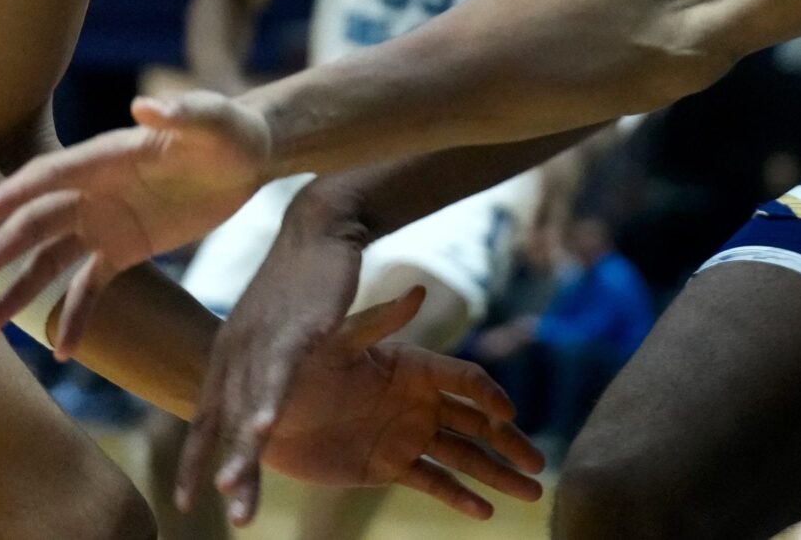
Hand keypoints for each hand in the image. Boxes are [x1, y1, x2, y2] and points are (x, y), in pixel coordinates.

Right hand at [0, 91, 271, 351]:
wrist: (249, 158)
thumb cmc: (229, 131)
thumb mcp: (213, 122)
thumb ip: (183, 113)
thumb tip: (145, 106)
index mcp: (105, 157)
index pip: (50, 175)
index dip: (16, 193)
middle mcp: (93, 191)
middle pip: (34, 225)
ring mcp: (103, 223)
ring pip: (49, 262)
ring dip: (17, 291)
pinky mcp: (123, 250)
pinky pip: (90, 287)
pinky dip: (75, 316)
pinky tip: (63, 351)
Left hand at [174, 204, 367, 519]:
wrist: (317, 226)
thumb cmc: (295, 280)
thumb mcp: (268, 328)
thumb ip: (259, 364)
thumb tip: (255, 399)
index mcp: (230, 355)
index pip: (207, 416)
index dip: (196, 459)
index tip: (185, 501)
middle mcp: (238, 350)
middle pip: (228, 421)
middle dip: (224, 470)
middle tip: (223, 515)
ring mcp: (263, 338)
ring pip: (248, 402)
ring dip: (242, 448)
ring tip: (233, 490)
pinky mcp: (295, 325)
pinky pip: (280, 370)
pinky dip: (271, 401)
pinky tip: (264, 429)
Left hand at [254, 288, 545, 523]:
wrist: (261, 408)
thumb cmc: (298, 365)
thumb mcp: (337, 340)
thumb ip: (379, 322)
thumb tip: (421, 290)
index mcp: (412, 366)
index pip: (464, 380)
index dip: (488, 396)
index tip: (508, 415)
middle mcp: (418, 402)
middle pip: (475, 423)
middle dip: (508, 443)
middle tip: (539, 464)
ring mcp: (407, 436)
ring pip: (463, 456)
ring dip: (496, 474)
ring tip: (531, 493)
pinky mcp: (389, 467)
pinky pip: (433, 482)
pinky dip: (460, 497)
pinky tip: (485, 511)